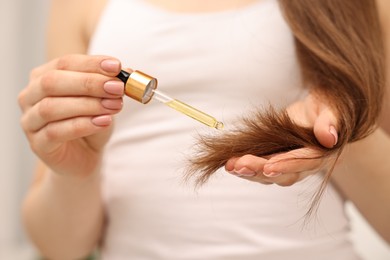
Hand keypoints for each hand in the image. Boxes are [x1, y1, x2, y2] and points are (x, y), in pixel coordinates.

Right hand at [18, 55, 124, 176]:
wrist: (85, 156)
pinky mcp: (38, 144)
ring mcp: (30, 121)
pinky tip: (103, 122)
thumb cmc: (91, 122)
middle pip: (53, 82)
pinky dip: (82, 125)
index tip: (116, 66)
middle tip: (116, 88)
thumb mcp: (104, 100)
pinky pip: (56, 132)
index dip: (91, 63)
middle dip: (88, 83)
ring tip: (114, 106)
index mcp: (43, 77)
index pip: (64, 63)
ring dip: (87, 105)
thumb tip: (128, 73)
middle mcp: (30, 96)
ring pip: (52, 107)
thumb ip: (112, 85)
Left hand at [225, 93, 338, 185]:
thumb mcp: (330, 107)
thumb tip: (329, 137)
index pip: (304, 163)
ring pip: (268, 175)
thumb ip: (329, 121)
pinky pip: (259, 170)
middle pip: (282, 174)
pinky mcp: (274, 162)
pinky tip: (230, 164)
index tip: (269, 167)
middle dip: (259, 171)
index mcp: (320, 154)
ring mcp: (287, 166)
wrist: (314, 112)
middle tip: (240, 165)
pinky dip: (244, 167)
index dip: (286, 165)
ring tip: (230, 165)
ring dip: (248, 172)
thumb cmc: (325, 107)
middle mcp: (304, 166)